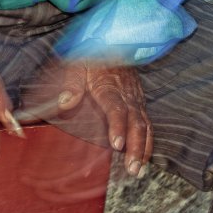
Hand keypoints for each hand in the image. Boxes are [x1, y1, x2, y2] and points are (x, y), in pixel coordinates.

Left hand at [17, 61, 152, 176]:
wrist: (113, 42)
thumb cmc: (92, 57)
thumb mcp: (77, 64)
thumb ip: (71, 83)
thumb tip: (65, 102)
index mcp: (109, 86)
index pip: (116, 108)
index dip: (118, 127)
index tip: (117, 145)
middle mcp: (127, 94)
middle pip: (136, 122)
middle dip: (137, 147)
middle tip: (133, 169)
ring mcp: (136, 98)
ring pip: (145, 125)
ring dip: (144, 148)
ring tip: (139, 170)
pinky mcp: (139, 102)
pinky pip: (147, 123)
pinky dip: (148, 141)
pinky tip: (145, 157)